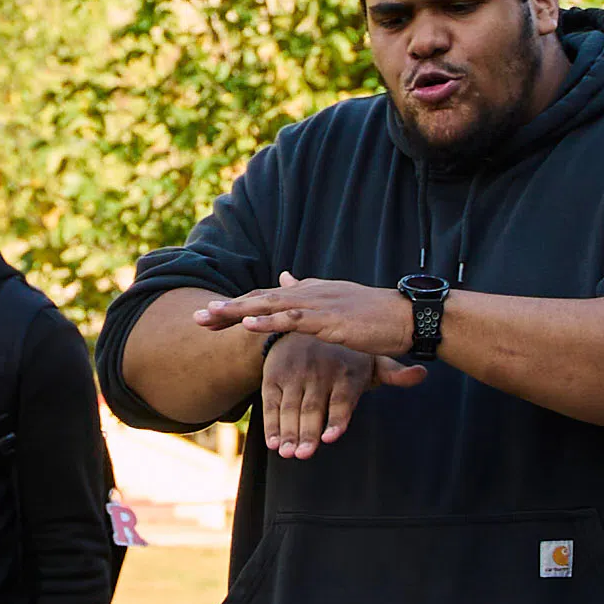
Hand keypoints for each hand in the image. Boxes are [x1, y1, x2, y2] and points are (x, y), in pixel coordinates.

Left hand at [197, 268, 429, 389]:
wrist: (407, 317)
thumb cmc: (376, 317)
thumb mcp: (337, 301)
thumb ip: (309, 291)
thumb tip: (286, 277)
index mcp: (311, 291)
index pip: (266, 297)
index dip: (237, 306)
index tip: (210, 317)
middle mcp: (310, 292)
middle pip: (260, 299)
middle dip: (226, 309)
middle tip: (196, 318)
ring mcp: (318, 305)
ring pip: (269, 306)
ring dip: (237, 312)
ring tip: (209, 318)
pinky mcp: (328, 320)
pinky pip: (292, 320)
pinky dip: (267, 321)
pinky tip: (246, 325)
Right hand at [248, 329, 397, 459]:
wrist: (303, 328)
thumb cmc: (345, 354)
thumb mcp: (371, 360)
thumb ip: (394, 373)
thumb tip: (422, 374)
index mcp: (346, 371)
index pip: (342, 399)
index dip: (336, 419)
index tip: (329, 438)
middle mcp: (319, 371)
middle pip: (313, 407)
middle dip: (307, 432)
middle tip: (304, 455)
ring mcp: (295, 374)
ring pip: (290, 408)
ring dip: (287, 432)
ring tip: (287, 454)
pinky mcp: (274, 376)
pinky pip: (271, 403)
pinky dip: (271, 424)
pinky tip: (273, 443)